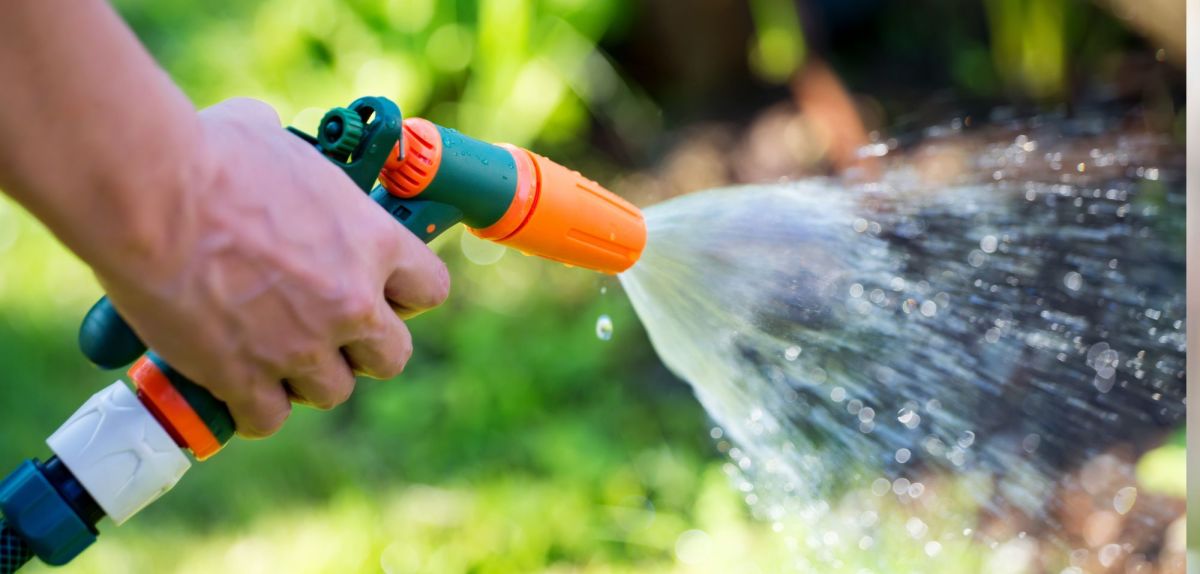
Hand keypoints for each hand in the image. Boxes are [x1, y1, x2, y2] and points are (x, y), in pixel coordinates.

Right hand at [94, 98, 449, 437]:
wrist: (149, 193)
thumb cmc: (210, 154)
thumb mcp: (280, 143)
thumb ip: (298, 170)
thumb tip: (272, 144)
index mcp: (373, 242)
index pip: (429, 290)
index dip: (403, 295)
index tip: (377, 290)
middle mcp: (350, 301)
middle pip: (391, 357)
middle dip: (362, 348)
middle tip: (325, 330)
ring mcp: (300, 346)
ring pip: (332, 392)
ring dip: (307, 379)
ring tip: (272, 353)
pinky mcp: (244, 377)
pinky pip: (268, 418)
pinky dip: (253, 408)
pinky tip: (234, 384)